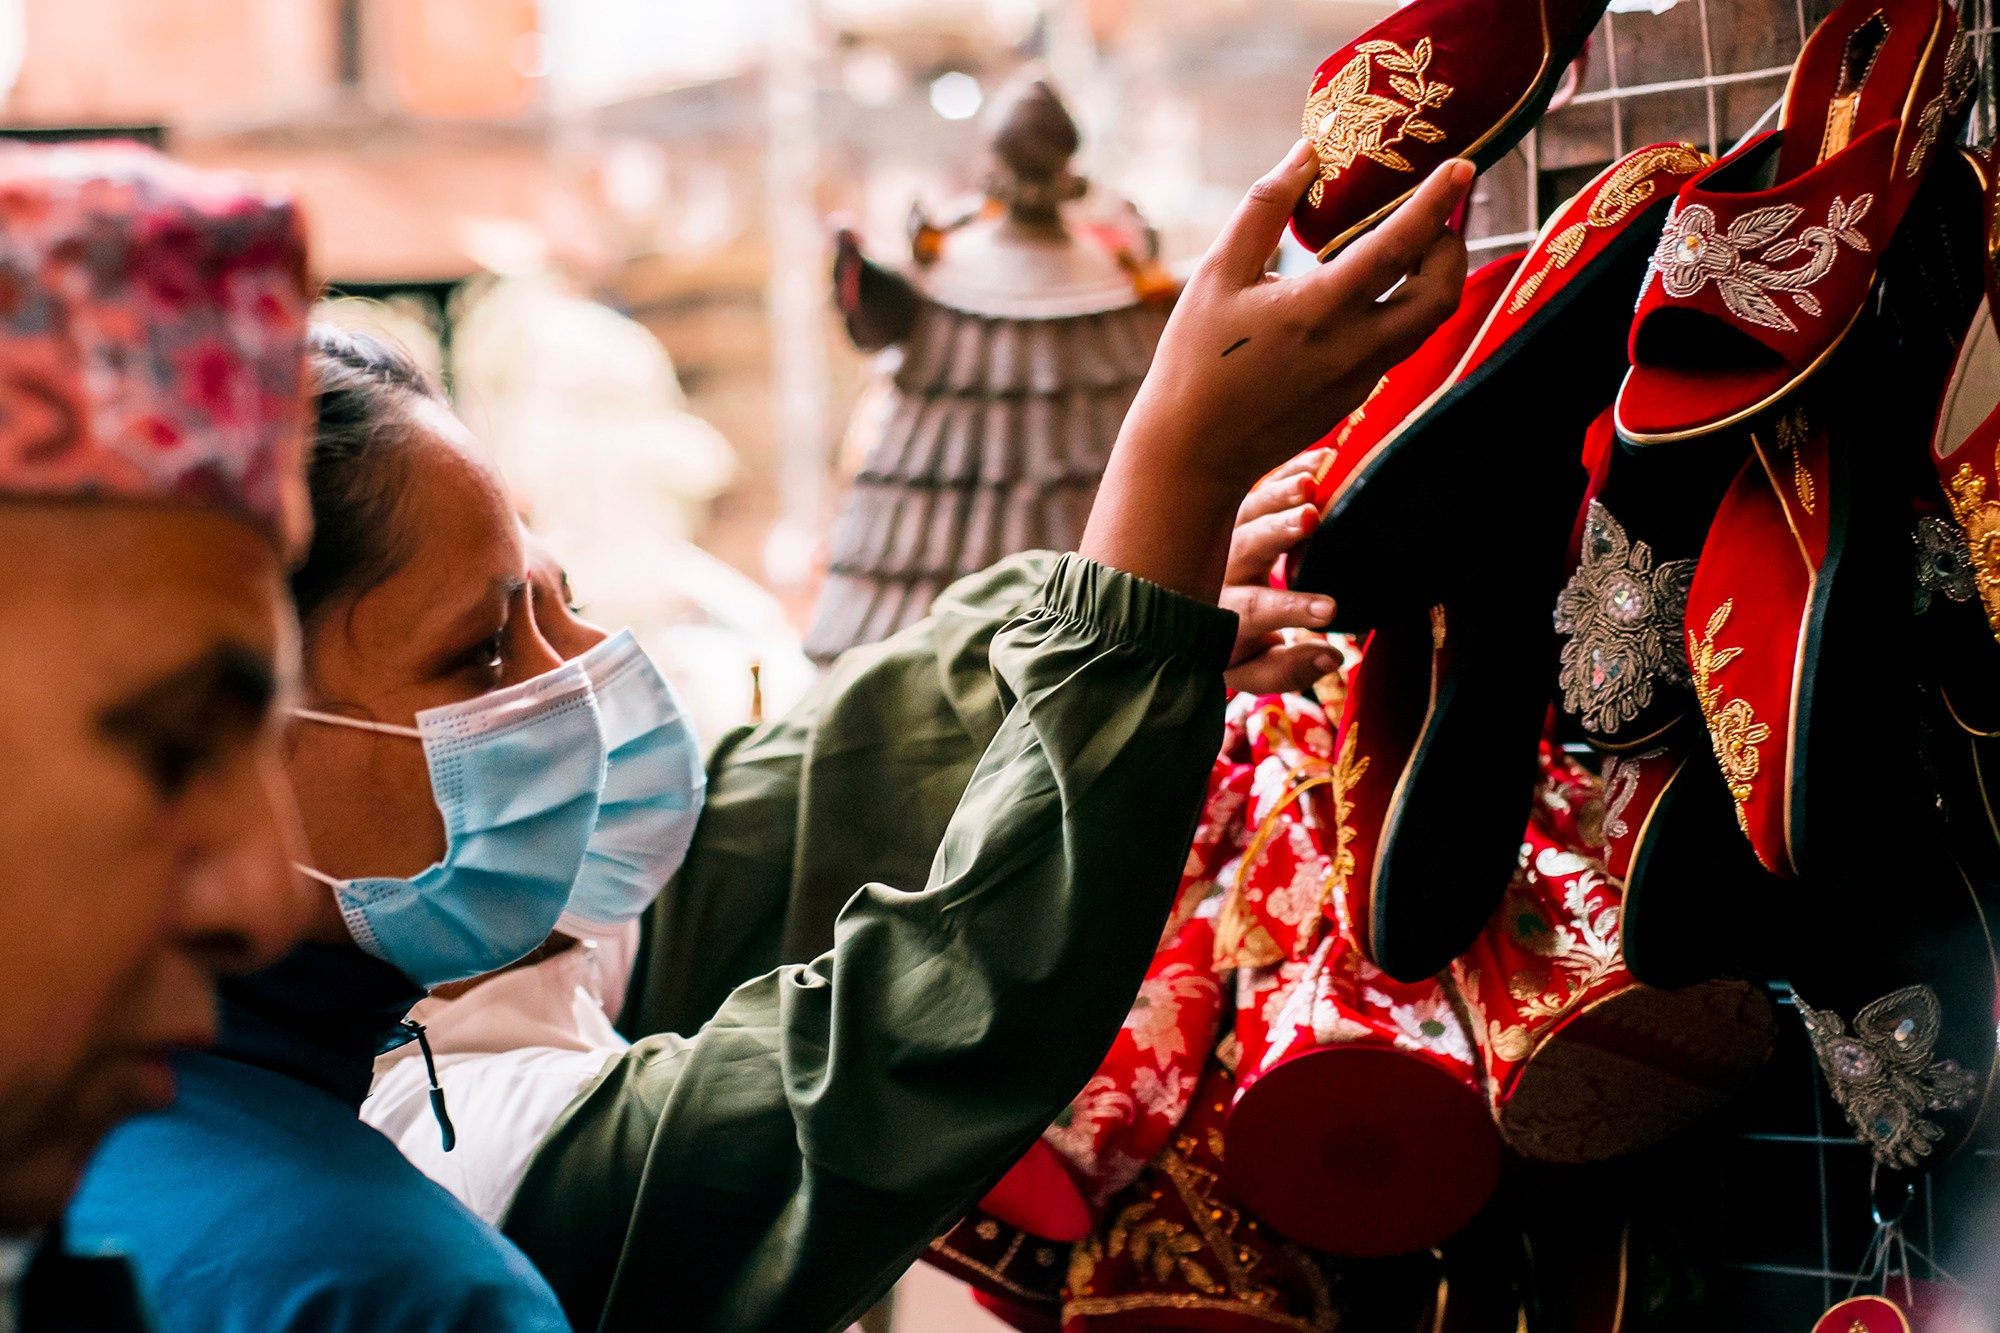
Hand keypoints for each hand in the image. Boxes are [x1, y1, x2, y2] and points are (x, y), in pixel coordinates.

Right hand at [1082, 147, 1471, 602]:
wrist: (1193, 453)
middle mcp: (1356, 346)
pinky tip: (1370, 287)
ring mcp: (1361, 376)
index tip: (1463, 165)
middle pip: (1440, 292)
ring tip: (1411, 242)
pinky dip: (1401, 304)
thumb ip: (1266, 207)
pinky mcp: (1355, 395)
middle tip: (1438, 212)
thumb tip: (1307, 151)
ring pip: (1425, 320)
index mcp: (1322, 310)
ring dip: (1432, 276)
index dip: (1436, 202)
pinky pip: (1397, 341)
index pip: (1400, 246)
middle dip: (1451, 245)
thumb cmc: (1195, 359)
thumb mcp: (1219, 273)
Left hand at [1222, 452, 1342, 694]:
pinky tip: (1321, 460)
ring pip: (1245, 511)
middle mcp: (1215, 571)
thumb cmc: (1229, 647)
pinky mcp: (1232, 511)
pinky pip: (1257, 487)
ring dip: (1279, 494)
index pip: (1254, 611)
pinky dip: (1287, 473)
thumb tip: (1332, 657)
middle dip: (1277, 533)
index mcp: (1219, 616)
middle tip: (1311, 519)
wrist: (1177, 613)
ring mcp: (1220, 536)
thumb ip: (1290, 668)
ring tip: (1311, 481)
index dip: (1291, 609)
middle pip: (1243, 548)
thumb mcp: (1252, 668)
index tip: (1331, 609)